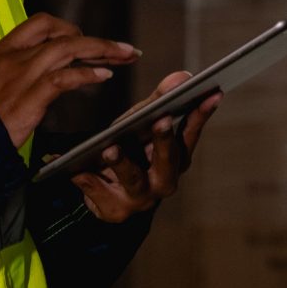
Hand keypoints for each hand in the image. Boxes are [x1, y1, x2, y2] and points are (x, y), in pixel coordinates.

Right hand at [0, 14, 136, 149]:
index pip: (40, 23)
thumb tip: (49, 70)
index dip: (67, 28)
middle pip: (61, 34)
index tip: (85, 41)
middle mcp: (12, 57)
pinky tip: (104, 75)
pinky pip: (64, 77)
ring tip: (124, 57)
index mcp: (0, 51)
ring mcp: (21, 74)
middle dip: (95, 40)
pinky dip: (87, 73)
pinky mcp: (30, 96)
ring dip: (101, 50)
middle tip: (122, 49)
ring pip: (67, 49)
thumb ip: (17, 72)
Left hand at [71, 70, 220, 223]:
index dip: (201, 114)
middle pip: (167, 161)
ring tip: (109, 148)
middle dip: (164, 140)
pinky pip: (98, 193)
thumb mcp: (142, 125)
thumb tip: (183, 76)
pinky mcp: (113, 211)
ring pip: (133, 180)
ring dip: (122, 163)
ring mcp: (140, 198)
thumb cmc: (132, 153)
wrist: (110, 198)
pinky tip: (76, 169)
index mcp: (177, 158)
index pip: (191, 133)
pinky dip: (87, 180)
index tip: (210, 92)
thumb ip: (160, 101)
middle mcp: (164, 181)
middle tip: (160, 119)